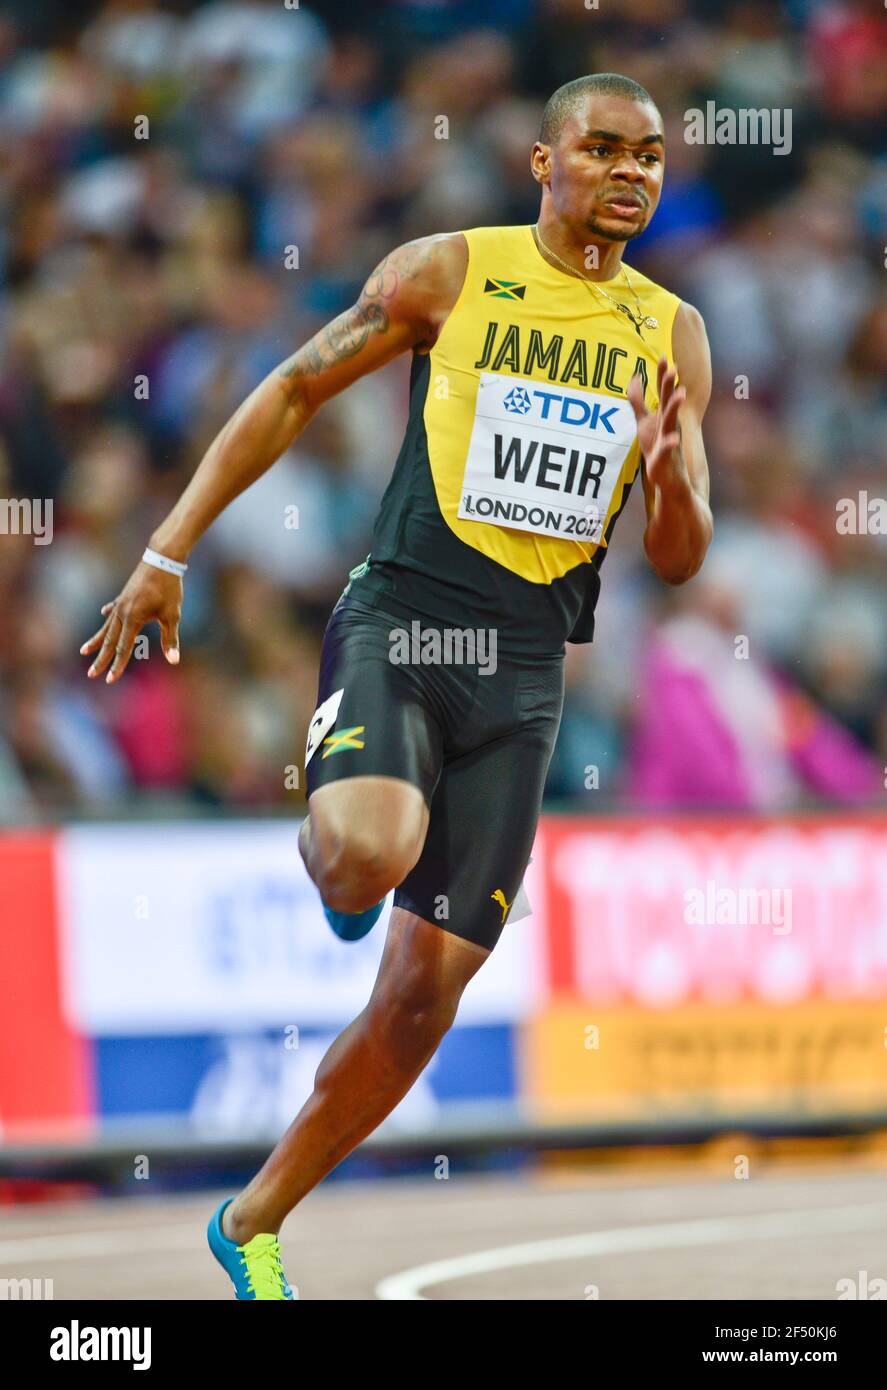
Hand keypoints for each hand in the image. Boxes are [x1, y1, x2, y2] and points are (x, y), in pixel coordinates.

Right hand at [80, 562, 182, 683]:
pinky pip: (113, 609)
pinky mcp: (125, 595)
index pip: (123, 648)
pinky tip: (103, 615)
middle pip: (110, 640)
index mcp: (132, 619)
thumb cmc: (169, 588)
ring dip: (97, 640)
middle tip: (92, 674)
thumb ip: (171, 639)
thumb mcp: (172, 615)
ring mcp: (121, 603)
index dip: (117, 665)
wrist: (162, 558)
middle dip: (101, 659)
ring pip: (107, 627)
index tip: (109, 680)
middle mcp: (122, 612)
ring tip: (84, 650)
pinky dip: (108, 615)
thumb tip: (174, 661)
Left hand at [628, 356, 686, 484]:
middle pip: (668, 402)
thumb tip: (635, 377)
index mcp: (662, 415)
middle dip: (670, 386)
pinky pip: (668, 450)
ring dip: (675, 408)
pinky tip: (674, 440)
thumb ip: (638, 401)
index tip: (663, 356)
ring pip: (672, 422)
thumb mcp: (644, 422)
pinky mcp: (665, 457)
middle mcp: (668, 424)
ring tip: (680, 394)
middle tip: (673, 369)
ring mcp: (668, 439)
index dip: (662, 375)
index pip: (663, 392)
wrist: (667, 476)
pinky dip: (671, 444)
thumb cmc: (656, 447)